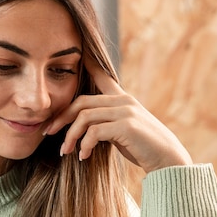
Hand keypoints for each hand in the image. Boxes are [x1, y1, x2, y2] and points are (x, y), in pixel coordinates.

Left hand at [44, 57, 192, 172]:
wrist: (168, 161)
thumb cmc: (143, 148)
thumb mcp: (121, 131)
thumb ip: (105, 122)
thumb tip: (83, 126)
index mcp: (122, 99)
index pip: (102, 77)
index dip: (88, 65)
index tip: (76, 56)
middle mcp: (123, 100)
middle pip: (81, 102)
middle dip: (61, 118)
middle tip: (48, 132)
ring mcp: (125, 111)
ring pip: (84, 117)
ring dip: (70, 136)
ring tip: (65, 151)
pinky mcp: (126, 126)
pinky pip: (94, 132)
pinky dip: (84, 146)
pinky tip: (83, 157)